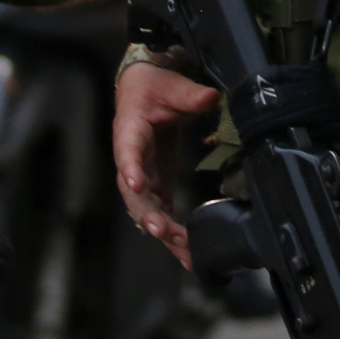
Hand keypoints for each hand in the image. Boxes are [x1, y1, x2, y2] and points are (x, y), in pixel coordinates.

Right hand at [112, 59, 221, 264]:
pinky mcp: (155, 184)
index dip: (131, 169)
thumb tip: (211, 98)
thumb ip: (190, 95)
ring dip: (163, 230)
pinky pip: (160, 211)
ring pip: (147, 209)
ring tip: (183, 251)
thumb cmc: (152, 89)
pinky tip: (186, 252)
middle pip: (134, 192)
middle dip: (147, 213)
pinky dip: (171, 231)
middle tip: (162, 230)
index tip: (137, 184)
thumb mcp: (171, 87)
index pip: (127, 152)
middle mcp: (131, 161)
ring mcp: (142, 176)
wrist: (143, 93)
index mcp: (129, 132)